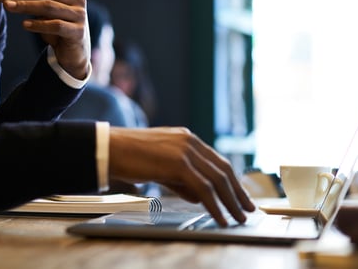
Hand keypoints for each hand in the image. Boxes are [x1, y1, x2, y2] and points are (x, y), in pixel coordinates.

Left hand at [0, 0, 89, 79]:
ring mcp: (80, 15)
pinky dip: (38, 24)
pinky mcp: (78, 32)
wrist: (73, 52)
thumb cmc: (57, 26)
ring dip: (26, 6)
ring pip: (49, 6)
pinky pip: (56, 25)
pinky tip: (24, 24)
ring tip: (8, 7)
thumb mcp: (46, 10)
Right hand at [108, 127, 255, 225]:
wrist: (109, 149)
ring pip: (217, 179)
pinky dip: (215, 205)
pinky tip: (220, 217)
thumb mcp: (161, 168)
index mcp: (187, 138)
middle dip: (238, 192)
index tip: (241, 197)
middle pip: (223, 170)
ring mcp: (185, 150)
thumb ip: (182, 180)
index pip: (217, 161)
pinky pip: (204, 187)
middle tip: (248, 209)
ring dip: (231, 201)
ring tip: (238, 218)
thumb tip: (201, 196)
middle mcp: (190, 141)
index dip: (232, 181)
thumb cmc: (130, 157)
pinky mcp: (179, 162)